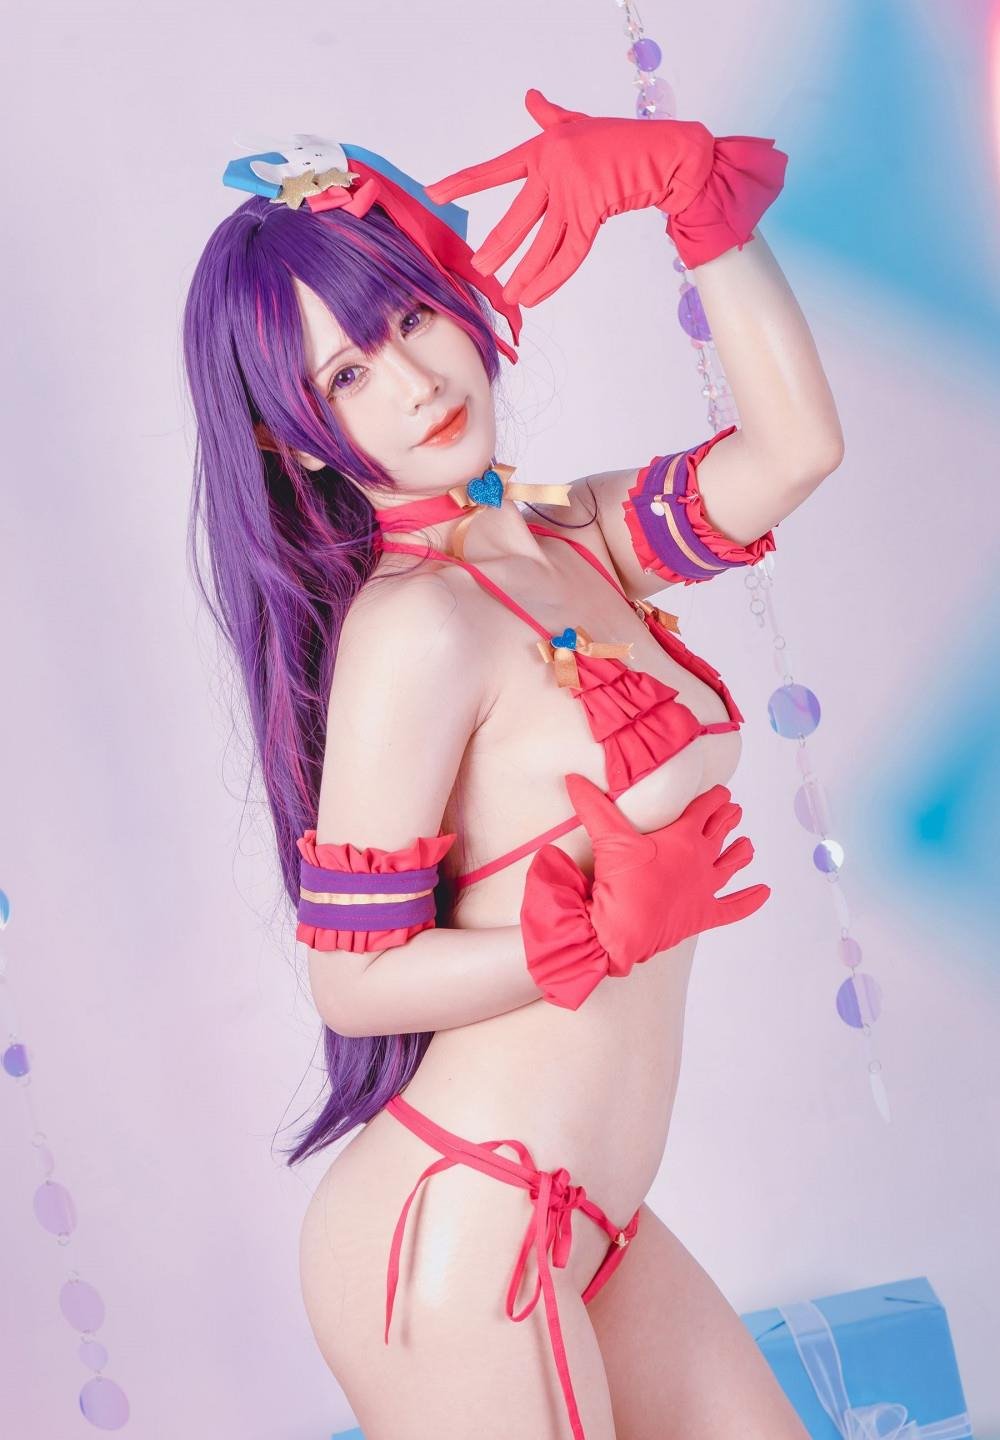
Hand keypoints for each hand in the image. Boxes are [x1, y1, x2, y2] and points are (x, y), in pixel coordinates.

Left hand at [424, 87, 715, 305]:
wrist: (663, 152)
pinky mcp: (594, 215)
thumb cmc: (621, 139)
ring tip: (506, 295)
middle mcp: (554, 171)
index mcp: (543, 149)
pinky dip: (551, 279)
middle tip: (478, 269)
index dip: (464, 182)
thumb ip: (550, 116)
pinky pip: (569, 255)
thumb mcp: (579, 123)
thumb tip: (531, 97)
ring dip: (523, 273)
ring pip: (543, 243)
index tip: (434, 193)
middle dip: (498, 246)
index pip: (496, 170)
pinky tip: (533, 296)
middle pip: (518, 216)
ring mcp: (574, 195)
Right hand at [565, 773, 770, 973]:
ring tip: (748, 845)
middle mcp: (700, 860)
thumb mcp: (607, 838)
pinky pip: (734, 908)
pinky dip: (750, 901)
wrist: (622, 929)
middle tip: (736, 811)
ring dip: (740, 854)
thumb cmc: (620, 882)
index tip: (721, 792)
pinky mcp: (703, 915)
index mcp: (683, 837)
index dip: (713, 798)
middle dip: (728, 820)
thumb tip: (572, 779)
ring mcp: (705, 889)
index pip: (703, 810)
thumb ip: (593, 806)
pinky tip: (764, 893)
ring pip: (730, 866)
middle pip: (720, 833)